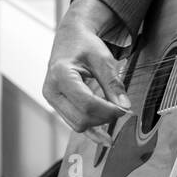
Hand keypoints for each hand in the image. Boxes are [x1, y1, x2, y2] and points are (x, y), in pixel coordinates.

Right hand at [42, 0, 132, 135]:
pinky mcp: (58, 105)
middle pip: (81, 118)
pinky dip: (91, 132)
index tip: (124, 108)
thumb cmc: (85, 44)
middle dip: (104, 117)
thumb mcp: (103, 59)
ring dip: (98, 122)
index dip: (108, 110)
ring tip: (113, 111)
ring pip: (78, 125)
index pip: (87, 104)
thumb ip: (113, 84)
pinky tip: (105, 139)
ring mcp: (52, 100)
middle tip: (121, 108)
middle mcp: (51, 90)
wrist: (70, 38)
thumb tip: (124, 107)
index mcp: (60, 75)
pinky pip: (74, 124)